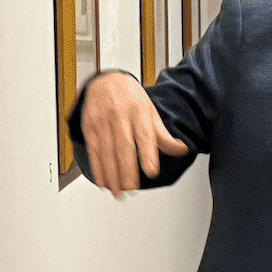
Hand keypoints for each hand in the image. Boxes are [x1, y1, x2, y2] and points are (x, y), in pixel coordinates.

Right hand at [79, 71, 190, 195]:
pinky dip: (97, 168)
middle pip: (124, 146)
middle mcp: (120, 116)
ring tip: (117, 191)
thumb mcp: (151, 112)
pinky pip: (93, 150)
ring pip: (107, 151)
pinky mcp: (89, 126)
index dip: (148, 155)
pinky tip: (102, 181)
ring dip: (111, 174)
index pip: (145, 135)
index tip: (152, 171)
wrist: (105, 80)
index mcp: (139, 112)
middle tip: (131, 189)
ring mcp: (103, 121)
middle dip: (127, 170)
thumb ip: (163, 135)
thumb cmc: (131, 98)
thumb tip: (182, 150)